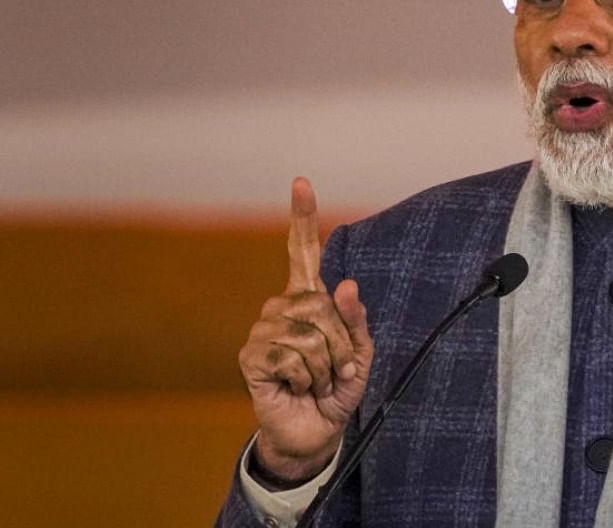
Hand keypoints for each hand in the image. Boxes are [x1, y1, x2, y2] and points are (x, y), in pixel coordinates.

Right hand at [237, 177, 373, 480]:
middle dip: (341, 343)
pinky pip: (291, 356)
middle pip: (321, 306)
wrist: (316, 431)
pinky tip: (298, 388)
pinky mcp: (251, 357)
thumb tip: (345, 284)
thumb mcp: (360, 353)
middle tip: (337, 369)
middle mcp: (282, 307)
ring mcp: (263, 330)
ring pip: (310, 334)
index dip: (301, 217)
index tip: (301, 181)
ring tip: (317, 381)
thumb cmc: (338, 387)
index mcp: (309, 299)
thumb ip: (356, 320)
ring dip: (325, 366)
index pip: (303, 251)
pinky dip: (306, 378)